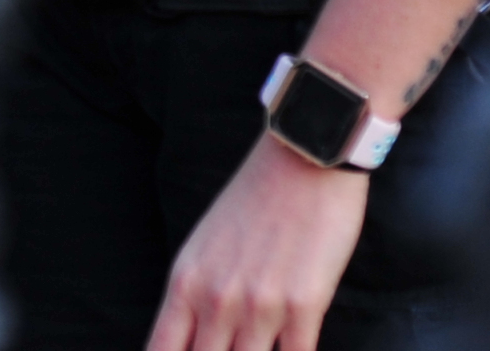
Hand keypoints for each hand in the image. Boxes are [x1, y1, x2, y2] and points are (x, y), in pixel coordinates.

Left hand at [146, 131, 371, 350]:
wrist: (302, 158)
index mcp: (185, 283)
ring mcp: (259, 305)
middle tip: (231, 348)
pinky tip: (294, 348)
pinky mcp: (304, 305)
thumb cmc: (254, 202)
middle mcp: (215, 300)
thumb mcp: (204, 247)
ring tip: (260, 346)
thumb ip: (195, 296)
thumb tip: (190, 340)